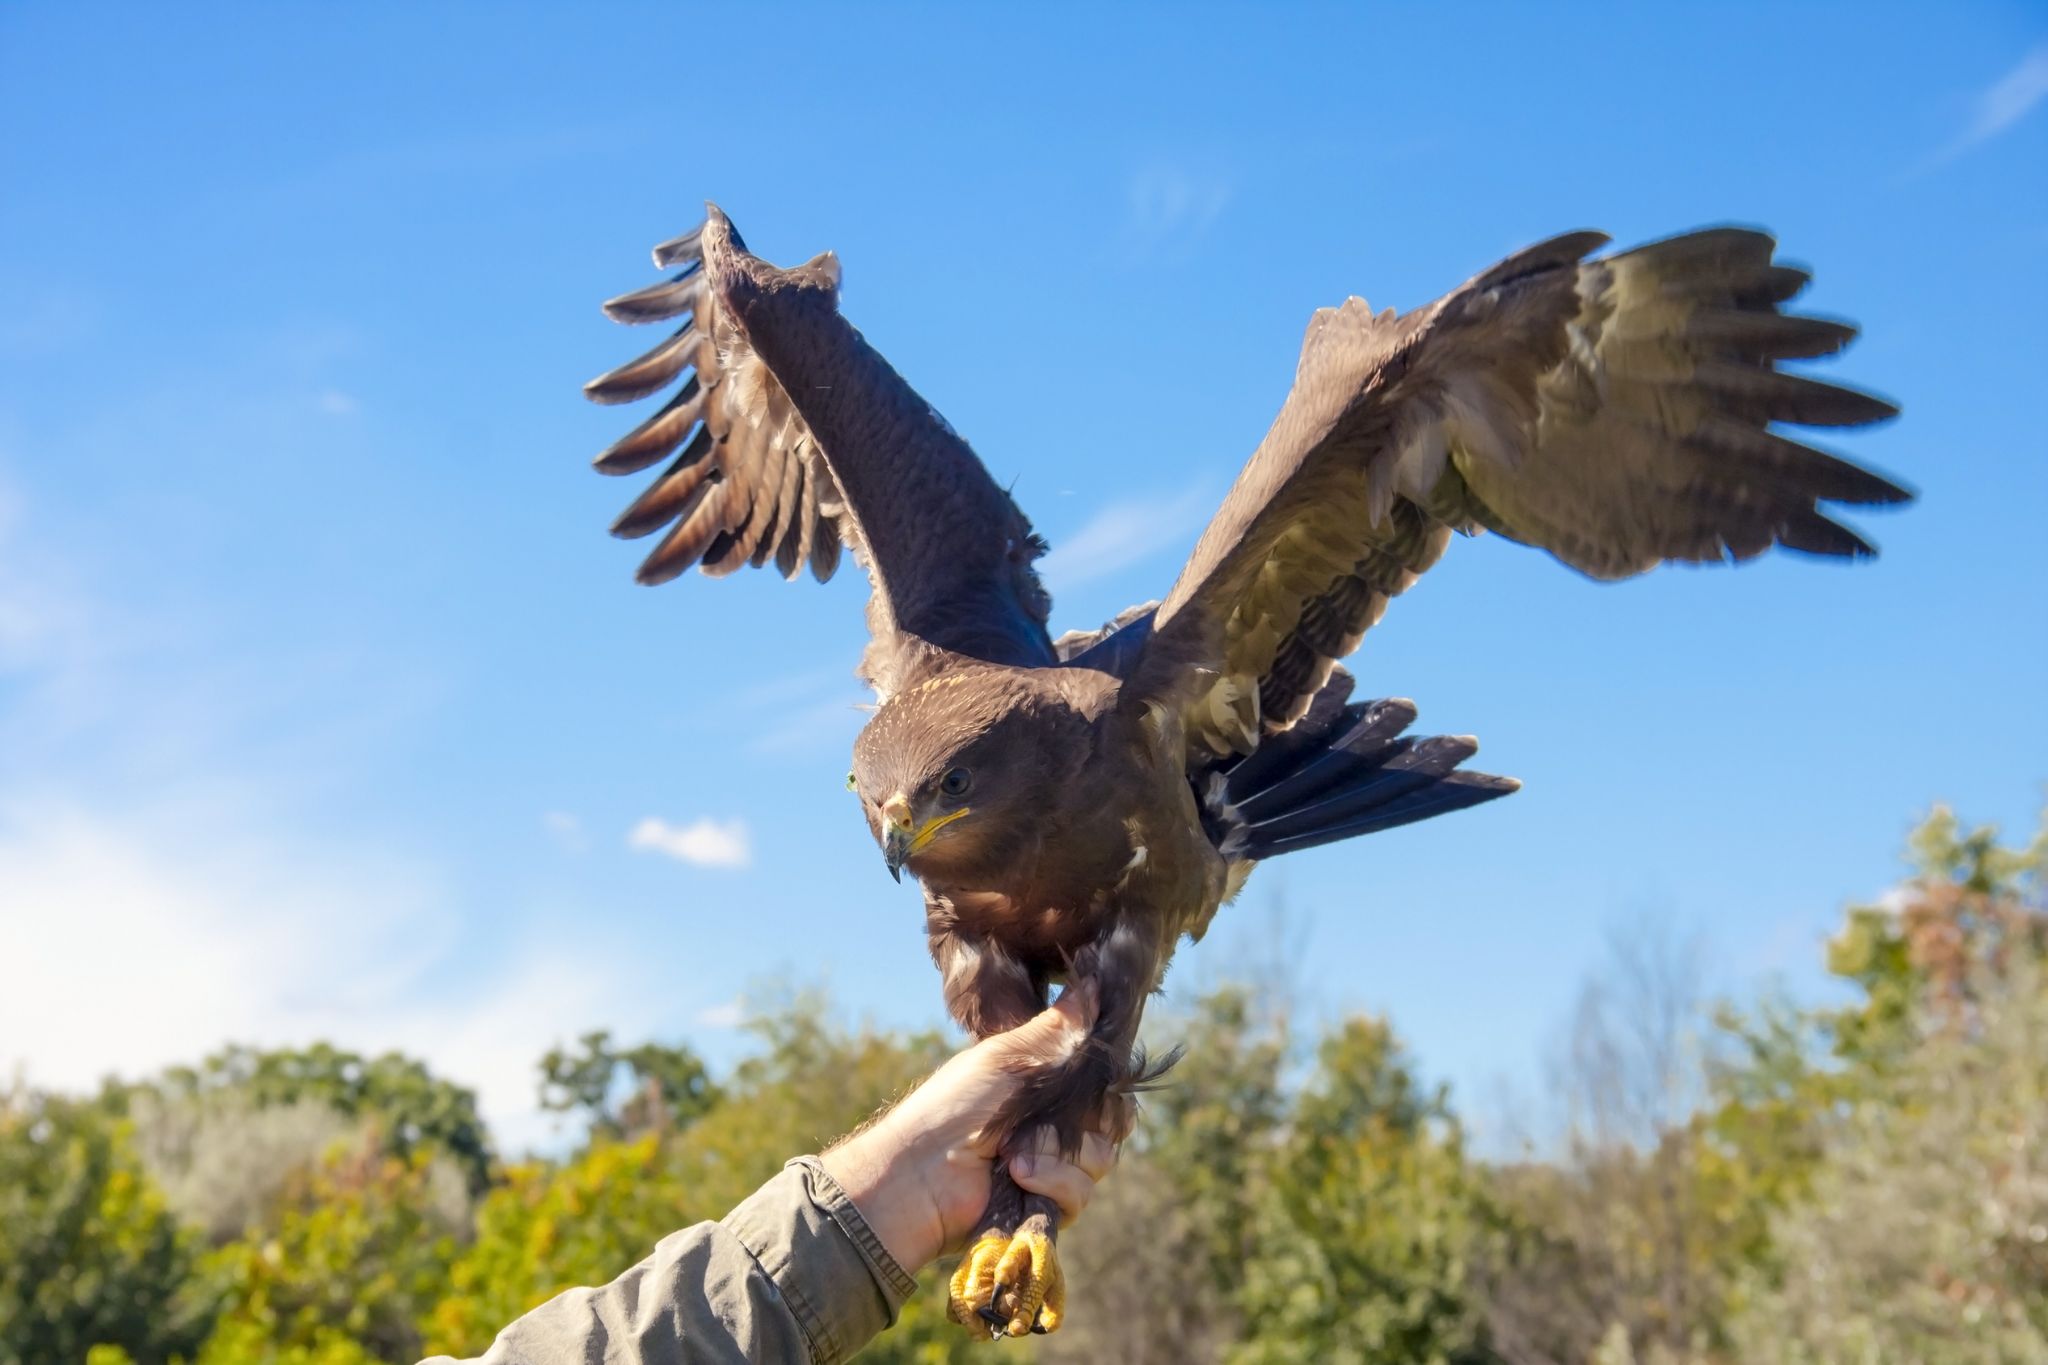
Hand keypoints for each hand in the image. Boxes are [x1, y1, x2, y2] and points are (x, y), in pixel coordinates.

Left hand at [820, 994, 1118, 1273]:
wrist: (923, 1176)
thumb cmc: (954, 1107)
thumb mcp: (1006, 1059)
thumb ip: (1057, 1029)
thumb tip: (1094, 981)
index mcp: (1045, 1084)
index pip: (1102, 1079)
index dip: (1104, 1078)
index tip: (1093, 1074)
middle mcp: (1055, 1123)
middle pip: (1112, 1118)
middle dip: (1082, 1117)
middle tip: (1041, 1116)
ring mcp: (1055, 1164)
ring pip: (1100, 1155)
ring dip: (1059, 1151)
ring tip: (1014, 1152)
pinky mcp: (1051, 1202)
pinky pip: (1081, 1191)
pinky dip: (1053, 1181)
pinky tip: (1019, 1175)